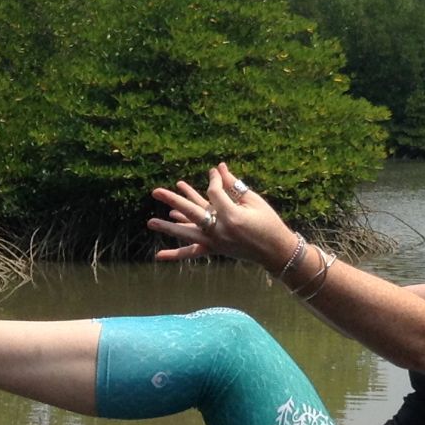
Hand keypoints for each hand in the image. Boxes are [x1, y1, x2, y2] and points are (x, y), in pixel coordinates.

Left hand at [148, 162, 293, 266]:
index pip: (214, 193)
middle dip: (173, 200)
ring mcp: (215, 242)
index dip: (214, 181)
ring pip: (187, 234)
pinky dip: (175, 254)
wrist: (275, 250)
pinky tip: (158, 256)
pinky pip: (192, 252)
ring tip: (149, 222)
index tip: (214, 173)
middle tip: (155, 191)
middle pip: (192, 212)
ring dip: (168, 228)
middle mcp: (219, 230)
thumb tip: (219, 168)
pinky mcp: (214, 249)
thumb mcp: (254, 201)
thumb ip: (234, 185)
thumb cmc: (268, 223)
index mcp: (231, 216)